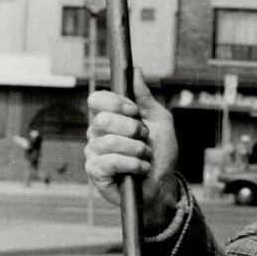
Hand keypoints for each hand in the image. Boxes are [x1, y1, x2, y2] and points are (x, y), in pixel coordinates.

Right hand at [86, 68, 179, 231]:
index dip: (117, 103)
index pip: (97, 99)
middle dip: (133, 129)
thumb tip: (136, 71)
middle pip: (103, 120)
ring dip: (138, 150)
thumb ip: (146, 98)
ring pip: (110, 142)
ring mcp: (93, 153)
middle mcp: (96, 134)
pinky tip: (141, 168)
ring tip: (146, 157)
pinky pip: (110, 162)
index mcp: (108, 118)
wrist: (163, 183)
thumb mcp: (160, 121)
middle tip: (145, 139)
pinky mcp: (96, 172)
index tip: (136, 113)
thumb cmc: (159, 153)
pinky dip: (133, 164)